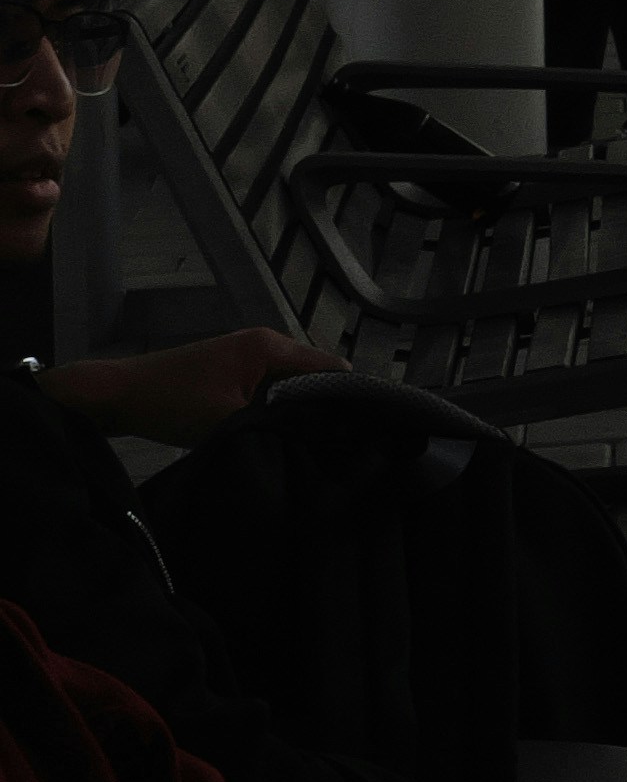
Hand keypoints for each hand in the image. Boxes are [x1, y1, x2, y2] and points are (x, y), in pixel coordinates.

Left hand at [43, 336, 350, 445]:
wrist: (117, 394)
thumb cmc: (172, 403)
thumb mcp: (228, 421)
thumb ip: (273, 425)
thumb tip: (314, 436)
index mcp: (270, 347)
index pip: (330, 367)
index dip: (344, 397)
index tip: (354, 430)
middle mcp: (264, 342)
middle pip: (312, 373)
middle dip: (318, 403)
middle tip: (327, 439)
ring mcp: (245, 351)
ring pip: (288, 381)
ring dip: (292, 405)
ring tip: (300, 436)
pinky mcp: (230, 366)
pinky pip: (268, 383)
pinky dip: (272, 403)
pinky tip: (269, 427)